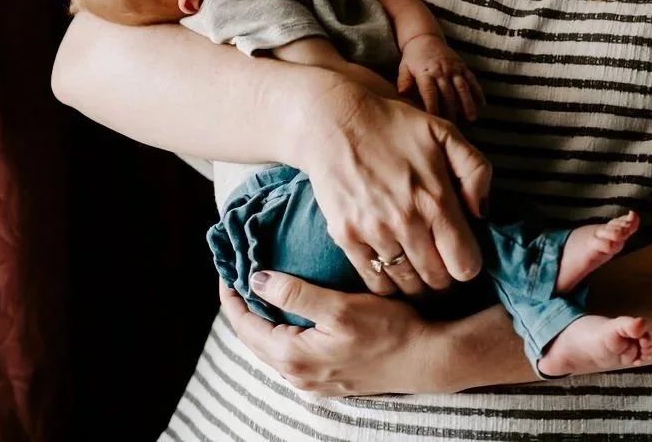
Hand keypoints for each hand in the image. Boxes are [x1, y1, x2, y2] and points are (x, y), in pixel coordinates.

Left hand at [218, 275, 439, 396]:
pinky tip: (289, 313)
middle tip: (236, 275)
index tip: (225, 270)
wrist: (425, 359)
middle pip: (254, 340)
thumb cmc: (389, 331)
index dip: (231, 298)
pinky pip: (290, 353)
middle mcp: (297, 375)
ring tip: (258, 289)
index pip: (246, 327)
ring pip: (272, 347)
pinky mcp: (328, 377)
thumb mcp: (340, 307)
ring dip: (261, 320)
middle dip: (242, 308)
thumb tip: (256, 281)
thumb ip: (296, 294)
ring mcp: (312, 380)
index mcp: (294, 358)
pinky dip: (280, 330)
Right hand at [297, 79, 490, 297]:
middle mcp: (406, 222)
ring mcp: (374, 232)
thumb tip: (482, 212)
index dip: (468, 263)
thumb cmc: (394, 126)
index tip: (462, 252)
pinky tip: (393, 267)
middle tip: (440, 262)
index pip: (465, 265)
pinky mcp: (347, 237)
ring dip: (417, 282)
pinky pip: (374, 281)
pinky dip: (387, 283)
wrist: (336, 121)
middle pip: (438, 281)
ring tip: (419, 268)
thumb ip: (475, 170)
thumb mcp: (445, 132)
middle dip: (445, 276)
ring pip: (407, 285)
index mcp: (436, 199)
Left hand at [397, 35, 485, 122]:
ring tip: (472, 118)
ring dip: (468, 103)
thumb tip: (401, 94)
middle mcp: (441, 71)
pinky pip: (472, 79)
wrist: (425, 37)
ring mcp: (453, 68)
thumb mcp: (404, 67)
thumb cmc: (413, 57)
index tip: (435, 120)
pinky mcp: (462, 66)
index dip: (433, 106)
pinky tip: (482, 104)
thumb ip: (403, 81)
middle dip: (452, 111)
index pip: (430, 92)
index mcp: (426, 73)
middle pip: (448, 93)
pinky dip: (478, 91)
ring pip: (463, 87)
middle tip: (454, 127)